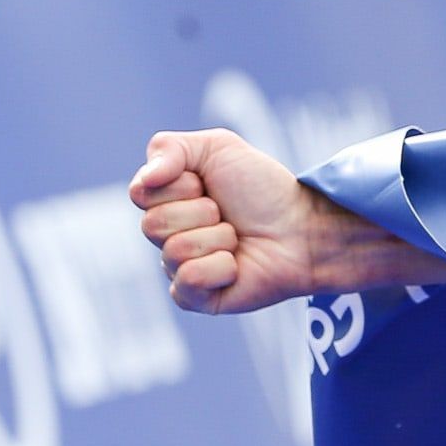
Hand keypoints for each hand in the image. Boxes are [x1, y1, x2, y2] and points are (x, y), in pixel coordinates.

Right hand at [128, 129, 339, 314]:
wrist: (303, 227)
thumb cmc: (263, 189)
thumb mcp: (218, 147)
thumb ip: (169, 148)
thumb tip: (146, 180)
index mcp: (165, 202)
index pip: (142, 192)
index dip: (181, 184)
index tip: (208, 184)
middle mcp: (167, 236)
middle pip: (152, 224)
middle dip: (202, 211)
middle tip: (228, 214)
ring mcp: (178, 268)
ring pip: (174, 251)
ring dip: (218, 238)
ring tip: (238, 238)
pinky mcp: (195, 298)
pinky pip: (189, 280)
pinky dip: (221, 267)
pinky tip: (237, 266)